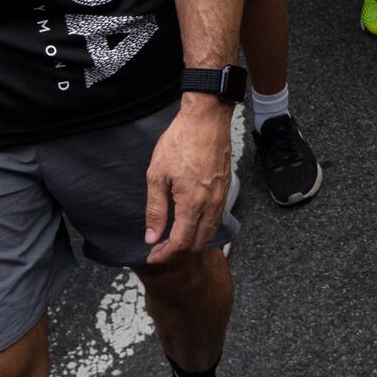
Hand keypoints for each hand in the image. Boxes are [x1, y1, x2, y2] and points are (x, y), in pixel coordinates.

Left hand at [145, 99, 234, 262]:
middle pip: (197, 243)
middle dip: (177, 253)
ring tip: (172, 240)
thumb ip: (156, 209)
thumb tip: (152, 236)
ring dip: (191, 242)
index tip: (152, 256)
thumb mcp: (157, 175)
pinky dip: (202, 229)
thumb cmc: (180, 142)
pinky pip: (216, 219)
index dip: (165, 255)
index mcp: (192, 203)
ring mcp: (221, 197)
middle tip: (160, 251)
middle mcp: (211, 205)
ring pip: (209, 233)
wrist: (206, 120)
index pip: (180, 243)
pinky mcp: (225, 189)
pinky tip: (189, 223)